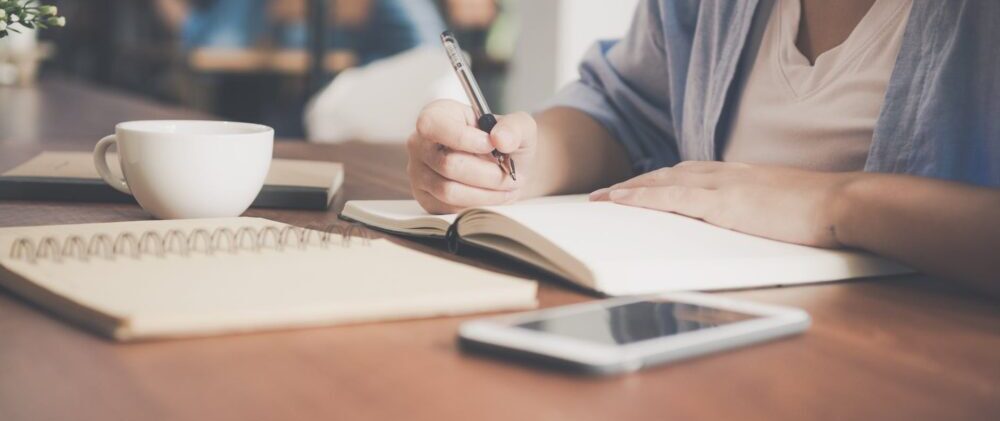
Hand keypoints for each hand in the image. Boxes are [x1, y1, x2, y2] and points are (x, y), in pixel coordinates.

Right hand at [407, 99, 536, 213]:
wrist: (505, 168)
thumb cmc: (505, 143)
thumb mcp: (518, 126)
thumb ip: (514, 126)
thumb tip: (501, 139)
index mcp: (437, 115)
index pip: (432, 125)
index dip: (462, 138)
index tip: (491, 145)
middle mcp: (420, 143)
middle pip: (447, 164)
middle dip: (486, 173)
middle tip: (509, 174)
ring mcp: (419, 173)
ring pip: (449, 191)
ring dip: (485, 193)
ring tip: (506, 187)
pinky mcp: (426, 198)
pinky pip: (449, 208)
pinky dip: (477, 205)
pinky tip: (492, 196)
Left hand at [590, 161, 860, 246]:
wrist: (842, 203)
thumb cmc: (820, 211)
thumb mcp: (780, 206)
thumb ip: (757, 209)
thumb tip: (747, 222)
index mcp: (739, 175)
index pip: (689, 174)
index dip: (659, 180)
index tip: (638, 187)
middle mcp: (725, 173)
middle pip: (668, 174)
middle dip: (636, 184)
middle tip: (606, 193)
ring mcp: (722, 185)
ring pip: (662, 181)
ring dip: (629, 189)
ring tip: (602, 197)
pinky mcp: (722, 202)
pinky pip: (670, 196)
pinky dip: (640, 196)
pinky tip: (619, 200)